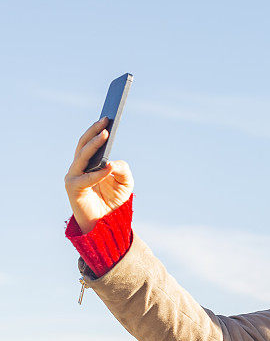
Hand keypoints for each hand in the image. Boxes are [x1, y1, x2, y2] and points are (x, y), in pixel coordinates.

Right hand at [65, 117, 133, 233]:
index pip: (90, 142)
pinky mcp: (73, 189)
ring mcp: (73, 177)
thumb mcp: (126, 183)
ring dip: (93, 145)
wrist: (106, 223)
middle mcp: (78, 167)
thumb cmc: (114, 201)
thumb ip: (123, 170)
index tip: (107, 117)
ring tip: (105, 135)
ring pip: (82, 157)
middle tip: (106, 120)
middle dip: (94, 131)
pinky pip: (85, 179)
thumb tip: (113, 162)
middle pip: (83, 145)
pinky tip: (108, 167)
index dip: (96, 130)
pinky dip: (96, 173)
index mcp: (89, 163)